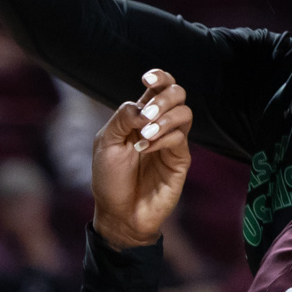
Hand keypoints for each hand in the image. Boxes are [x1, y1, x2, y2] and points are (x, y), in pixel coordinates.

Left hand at [91, 69, 192, 248]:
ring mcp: (172, 142)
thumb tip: (144, 107)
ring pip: (185, 113)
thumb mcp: (106, 143)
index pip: (159, 87)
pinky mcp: (179, 160)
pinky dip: (163, 138)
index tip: (146, 79)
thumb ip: (123, 118)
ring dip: (165, 118)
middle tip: (147, 114)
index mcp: (141, 116)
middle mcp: (160, 124)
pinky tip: (145, 149)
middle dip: (164, 97)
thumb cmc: (109, 179)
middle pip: (177, 93)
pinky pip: (181, 138)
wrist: (118, 214)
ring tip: (144, 135)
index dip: (159, 77)